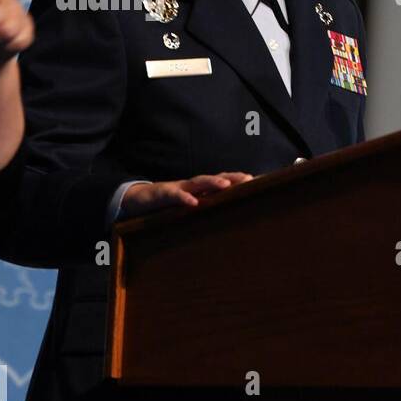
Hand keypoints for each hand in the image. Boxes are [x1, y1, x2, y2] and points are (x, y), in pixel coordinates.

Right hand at [119, 172, 253, 217]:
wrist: (139, 200)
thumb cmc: (170, 206)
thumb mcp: (192, 208)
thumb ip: (209, 211)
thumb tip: (232, 223)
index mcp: (202, 190)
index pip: (225, 182)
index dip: (241, 182)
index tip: (260, 182)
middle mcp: (193, 186)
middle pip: (216, 178)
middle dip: (233, 177)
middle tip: (249, 178)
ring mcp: (179, 188)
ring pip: (198, 182)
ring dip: (212, 182)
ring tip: (226, 185)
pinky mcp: (163, 194)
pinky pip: (174, 195)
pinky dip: (184, 198)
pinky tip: (193, 203)